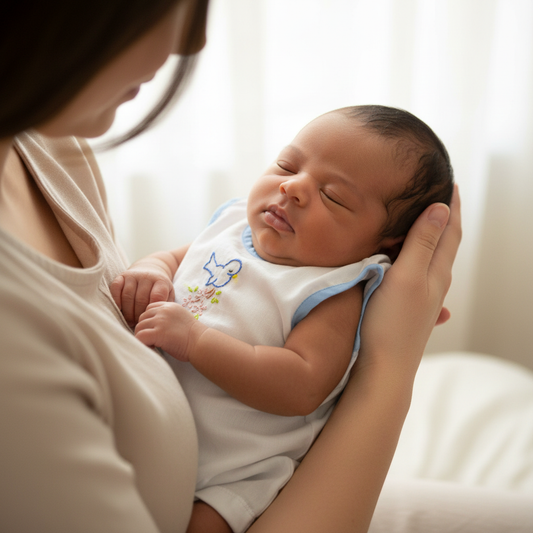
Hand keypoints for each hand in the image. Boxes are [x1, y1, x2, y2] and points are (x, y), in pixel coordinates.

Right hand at [110, 263, 174, 327]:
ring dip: (128, 312)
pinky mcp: (121, 276)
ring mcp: (133, 275)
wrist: (150, 270)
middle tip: (138, 324)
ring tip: (130, 321)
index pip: (157, 296)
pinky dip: (116, 300)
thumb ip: (166, 305)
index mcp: (161, 281)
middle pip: (140, 299)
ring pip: (127, 296)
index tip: (149, 319)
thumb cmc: (159, 289)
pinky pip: (116, 288)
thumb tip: (162, 319)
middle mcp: (147, 276)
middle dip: (139, 315)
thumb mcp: (168, 295)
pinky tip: (119, 310)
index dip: (151, 310)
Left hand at [135, 301, 204, 360]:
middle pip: (142, 317)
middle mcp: (164, 310)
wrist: (201, 343)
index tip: (156, 330)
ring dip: (143, 337)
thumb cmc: (193, 335)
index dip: (150, 320)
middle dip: (145, 329)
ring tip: (153, 344)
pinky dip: (142, 343)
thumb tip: (153, 325)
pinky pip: (139, 337)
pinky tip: (152, 347)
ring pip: (139, 327)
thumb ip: (168, 317)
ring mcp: (160, 321)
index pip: (149, 308)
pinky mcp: (158, 333)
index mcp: (170, 306)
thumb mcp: (181, 318)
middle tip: (154, 339)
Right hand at [358, 185, 461, 374]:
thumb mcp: (407, 276)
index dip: (450, 205)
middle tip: (436, 195)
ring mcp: (423, 297)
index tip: (449, 182)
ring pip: (431, 259)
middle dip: (443, 217)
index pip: (450, 230)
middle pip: (445, 243)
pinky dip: (417, 257)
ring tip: (422, 221)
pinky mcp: (408, 308)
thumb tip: (441, 208)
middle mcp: (435, 283)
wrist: (384, 369)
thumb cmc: (391, 323)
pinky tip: (410, 263)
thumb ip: (422, 243)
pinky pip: (418, 273)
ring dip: (430, 237)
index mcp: (437, 272)